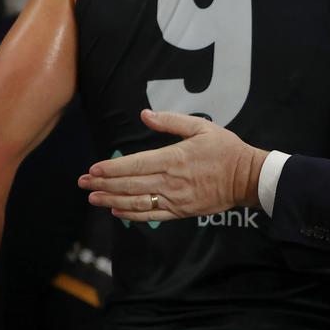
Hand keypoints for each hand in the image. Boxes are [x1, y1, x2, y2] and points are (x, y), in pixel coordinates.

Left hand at [79, 110, 268, 220]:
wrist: (246, 178)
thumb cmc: (225, 150)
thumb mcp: (201, 127)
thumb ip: (171, 121)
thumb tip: (146, 115)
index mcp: (174, 158)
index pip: (134, 165)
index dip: (111, 169)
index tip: (92, 170)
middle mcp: (170, 181)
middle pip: (129, 184)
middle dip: (102, 184)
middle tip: (82, 183)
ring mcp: (175, 198)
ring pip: (136, 202)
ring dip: (111, 200)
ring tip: (93, 198)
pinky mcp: (181, 211)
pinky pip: (152, 215)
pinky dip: (132, 214)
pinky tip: (117, 211)